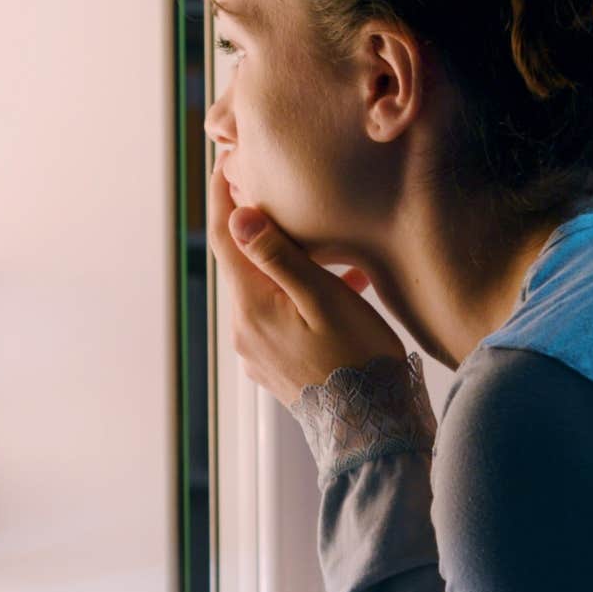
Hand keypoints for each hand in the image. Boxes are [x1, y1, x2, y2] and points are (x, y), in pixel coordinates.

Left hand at [207, 154, 406, 407]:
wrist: (370, 429)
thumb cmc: (357, 358)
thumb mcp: (325, 299)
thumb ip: (281, 258)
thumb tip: (240, 218)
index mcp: (251, 308)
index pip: (225, 239)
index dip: (223, 197)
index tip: (224, 162)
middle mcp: (243, 331)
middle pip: (242, 264)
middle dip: (259, 228)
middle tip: (279, 191)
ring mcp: (256, 353)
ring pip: (263, 291)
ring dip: (287, 265)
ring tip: (329, 250)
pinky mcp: (274, 367)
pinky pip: (276, 318)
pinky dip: (296, 296)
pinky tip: (335, 293)